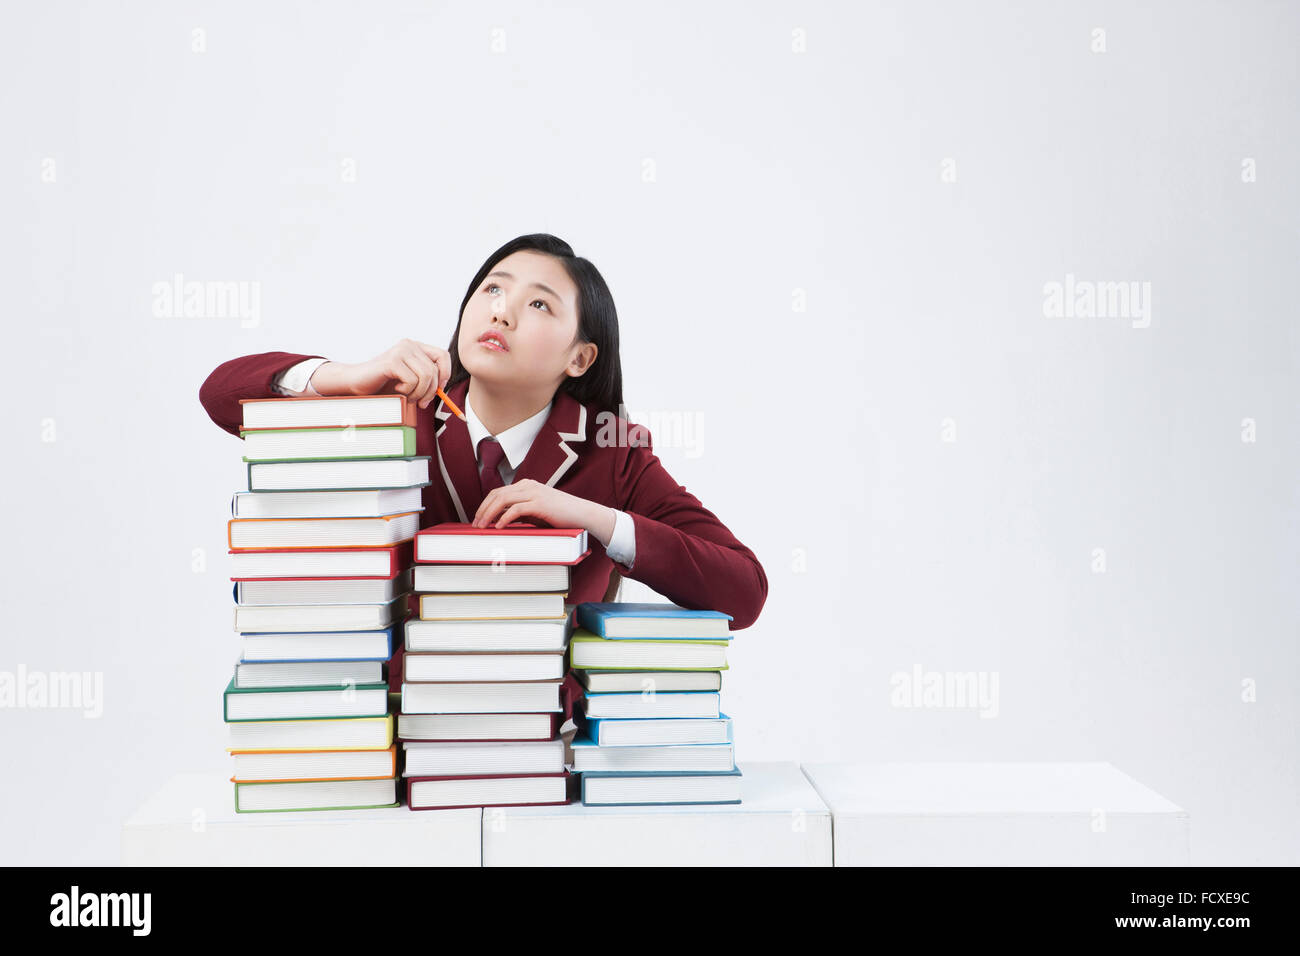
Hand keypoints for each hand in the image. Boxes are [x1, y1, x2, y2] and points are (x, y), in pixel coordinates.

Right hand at [310, 338, 450, 408]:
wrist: (356, 384)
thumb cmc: (383, 385)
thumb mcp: (410, 381)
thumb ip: (426, 380)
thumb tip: (443, 389)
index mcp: (415, 347)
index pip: (443, 355)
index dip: (445, 374)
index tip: (439, 390)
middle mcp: (409, 345)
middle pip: (434, 370)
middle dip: (430, 391)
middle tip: (420, 403)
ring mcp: (400, 350)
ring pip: (426, 376)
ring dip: (418, 393)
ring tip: (406, 396)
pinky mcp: (392, 360)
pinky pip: (412, 380)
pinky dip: (407, 391)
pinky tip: (396, 389)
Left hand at [472, 478, 615, 543]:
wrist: (583, 514)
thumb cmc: (561, 516)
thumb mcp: (536, 513)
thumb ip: (520, 513)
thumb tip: (500, 521)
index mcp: (527, 485)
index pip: (498, 492)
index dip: (485, 505)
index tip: (478, 518)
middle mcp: (528, 486)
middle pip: (496, 494)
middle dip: (483, 509)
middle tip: (476, 524)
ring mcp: (534, 493)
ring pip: (503, 499)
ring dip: (489, 514)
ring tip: (483, 526)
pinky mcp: (540, 503)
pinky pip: (516, 509)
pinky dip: (504, 518)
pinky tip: (499, 527)